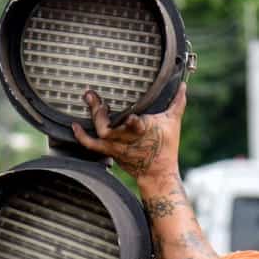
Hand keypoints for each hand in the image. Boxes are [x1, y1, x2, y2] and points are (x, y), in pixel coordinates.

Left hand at [71, 83, 186, 185]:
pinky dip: (81, 136)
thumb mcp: (173, 122)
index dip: (132, 123)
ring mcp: (116, 146)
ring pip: (100, 133)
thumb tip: (184, 86)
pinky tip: (74, 125)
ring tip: (90, 99)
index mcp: (143, 130)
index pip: (135, 126)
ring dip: (93, 117)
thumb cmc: (166, 147)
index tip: (131, 116)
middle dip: (99, 112)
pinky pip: (91, 145)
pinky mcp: (110, 151)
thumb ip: (177, 103)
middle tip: (92, 95)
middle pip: (109, 127)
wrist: (157, 173)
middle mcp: (127, 139)